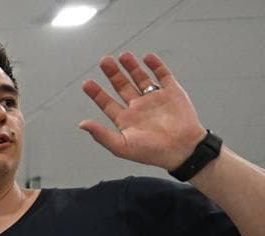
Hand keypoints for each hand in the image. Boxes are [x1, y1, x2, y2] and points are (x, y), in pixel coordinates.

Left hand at [79, 52, 206, 170]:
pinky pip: (163, 75)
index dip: (97, 93)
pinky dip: (155, 65)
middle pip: (122, 86)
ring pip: (141, 78)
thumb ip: (101, 134)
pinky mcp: (172, 93)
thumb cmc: (152, 152)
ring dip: (132, 67)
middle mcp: (139, 108)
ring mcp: (155, 99)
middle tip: (104, 61)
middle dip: (113, 74)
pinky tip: (147, 57)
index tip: (87, 83)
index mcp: (126, 120)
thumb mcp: (121, 146)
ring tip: (123, 55)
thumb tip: (82, 124)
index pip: (107, 103)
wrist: (182, 149)